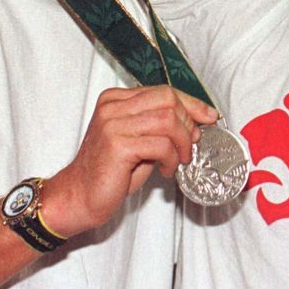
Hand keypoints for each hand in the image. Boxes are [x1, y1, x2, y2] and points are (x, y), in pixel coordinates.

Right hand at [43, 86, 217, 237]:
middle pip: (168, 99)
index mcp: (116, 99)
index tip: (209, 117)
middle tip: (190, 146)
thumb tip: (196, 123)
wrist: (79, 197)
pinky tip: (166, 170)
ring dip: (182, 143)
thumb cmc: (110, 172)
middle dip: (188, 122)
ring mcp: (113, 124)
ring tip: (179, 160)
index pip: (164, 91)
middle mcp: (113, 106)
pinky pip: (161, 144)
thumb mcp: (139, 142)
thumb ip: (161, 128)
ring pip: (168, 120)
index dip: (192, 103)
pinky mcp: (117, 145)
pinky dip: (172, 158)